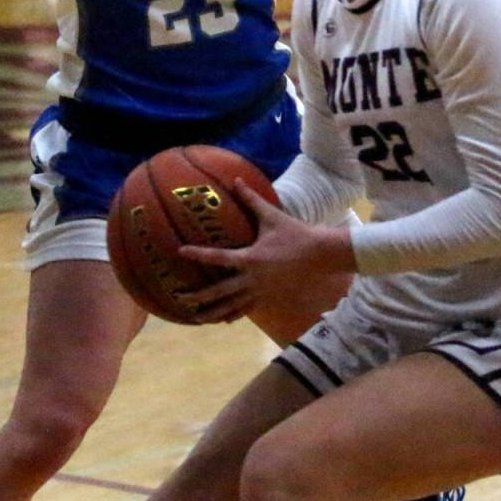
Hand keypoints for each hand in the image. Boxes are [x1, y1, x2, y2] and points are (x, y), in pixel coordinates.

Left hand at [178, 179, 354, 323]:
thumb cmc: (294, 233)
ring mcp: (261, 291)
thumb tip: (236, 180)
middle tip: (182, 299)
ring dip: (215, 313)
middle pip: (221, 291)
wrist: (319, 255)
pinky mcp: (270, 298)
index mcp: (250, 258)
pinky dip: (234, 315)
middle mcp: (253, 278)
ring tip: (198, 319)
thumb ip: (250, 199)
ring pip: (233, 306)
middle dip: (201, 297)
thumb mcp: (271, 215)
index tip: (181, 251)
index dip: (198, 254)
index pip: (218, 257)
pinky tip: (225, 320)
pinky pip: (248, 309)